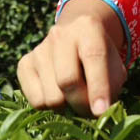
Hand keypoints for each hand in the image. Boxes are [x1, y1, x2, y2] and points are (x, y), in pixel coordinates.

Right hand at [17, 0, 127, 115]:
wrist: (76, 37)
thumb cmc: (100, 56)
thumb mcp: (115, 66)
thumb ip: (111, 87)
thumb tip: (99, 112)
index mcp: (88, 28)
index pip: (93, 57)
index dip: (99, 88)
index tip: (101, 112)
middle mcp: (60, 34)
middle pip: (67, 80)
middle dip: (81, 104)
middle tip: (90, 110)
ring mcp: (39, 49)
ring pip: (51, 97)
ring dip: (66, 108)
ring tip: (75, 98)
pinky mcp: (24, 64)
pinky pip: (35, 101)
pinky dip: (50, 107)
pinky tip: (59, 94)